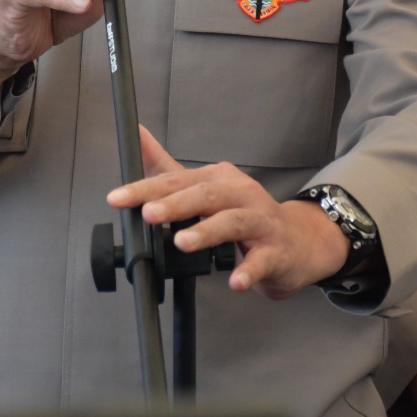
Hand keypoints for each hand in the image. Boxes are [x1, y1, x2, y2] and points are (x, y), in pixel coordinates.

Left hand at [106, 127, 349, 297]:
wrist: (299, 242)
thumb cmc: (247, 214)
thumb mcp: (207, 189)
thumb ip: (168, 168)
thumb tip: (137, 135)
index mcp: (220, 179)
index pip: (178, 180)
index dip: (146, 189)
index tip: (117, 198)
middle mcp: (241, 194)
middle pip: (206, 195)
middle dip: (175, 204)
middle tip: (149, 214)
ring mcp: (262, 222)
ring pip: (234, 221)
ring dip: (207, 231)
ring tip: (182, 242)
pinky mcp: (277, 251)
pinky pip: (262, 260)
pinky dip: (248, 269)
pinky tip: (235, 281)